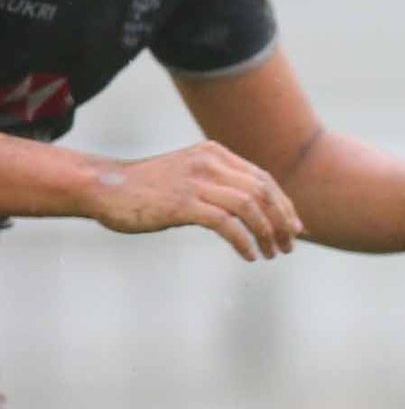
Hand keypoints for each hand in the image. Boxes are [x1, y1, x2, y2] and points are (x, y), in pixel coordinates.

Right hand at [84, 140, 301, 259]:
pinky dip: (244, 241)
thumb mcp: (191, 178)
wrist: (104, 188)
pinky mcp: (183, 203)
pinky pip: (227, 223)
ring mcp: (196, 181)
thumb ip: (221, 187)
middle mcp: (209, 163)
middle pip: (264, 192)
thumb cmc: (149, 189)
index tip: (297, 229)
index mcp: (215, 154)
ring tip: (271, 253)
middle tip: (289, 246)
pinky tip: (249, 255)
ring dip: (268, 233)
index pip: (264, 180)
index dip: (285, 206)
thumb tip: (257, 213)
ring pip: (250, 207)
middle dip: (283, 222)